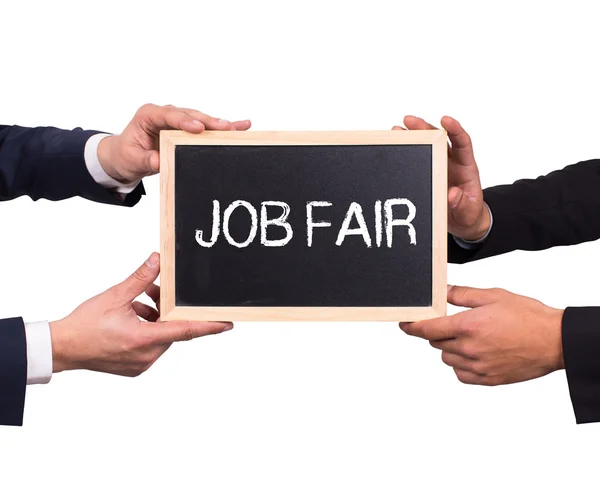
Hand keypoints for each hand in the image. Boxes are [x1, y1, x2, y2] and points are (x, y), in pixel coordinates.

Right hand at [50, 253, 232, 376]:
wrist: (62, 348)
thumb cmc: (84, 325)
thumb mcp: (115, 296)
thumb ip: (140, 278)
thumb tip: (157, 260)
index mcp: (144, 340)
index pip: (186, 331)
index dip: (209, 326)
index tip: (228, 323)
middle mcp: (146, 356)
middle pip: (171, 329)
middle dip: (166, 309)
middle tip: (152, 291)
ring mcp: (140, 364)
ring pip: (161, 337)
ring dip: (155, 318)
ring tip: (137, 302)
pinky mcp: (134, 367)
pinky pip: (151, 345)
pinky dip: (148, 329)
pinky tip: (133, 315)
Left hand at [97, 103, 251, 184]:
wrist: (125, 156)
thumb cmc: (126, 154)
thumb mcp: (133, 159)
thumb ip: (146, 160)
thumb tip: (160, 161)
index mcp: (148, 115)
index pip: (169, 115)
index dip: (185, 120)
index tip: (198, 127)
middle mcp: (165, 113)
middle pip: (190, 115)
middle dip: (209, 122)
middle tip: (226, 127)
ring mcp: (177, 120)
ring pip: (201, 119)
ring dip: (219, 124)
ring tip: (239, 127)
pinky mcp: (186, 128)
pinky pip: (205, 127)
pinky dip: (221, 128)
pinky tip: (240, 126)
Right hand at [393, 116, 489, 240]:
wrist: (460, 222)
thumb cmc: (468, 215)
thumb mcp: (469, 212)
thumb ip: (462, 204)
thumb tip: (452, 194)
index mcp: (466, 167)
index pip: (462, 142)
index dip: (455, 129)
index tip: (445, 120)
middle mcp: (451, 163)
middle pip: (439, 139)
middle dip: (425, 128)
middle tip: (409, 121)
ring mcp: (438, 167)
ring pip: (425, 147)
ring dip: (412, 137)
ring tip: (397, 130)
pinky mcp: (427, 174)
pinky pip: (416, 161)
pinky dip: (406, 152)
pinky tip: (394, 146)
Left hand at [399, 285, 564, 384]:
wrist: (555, 340)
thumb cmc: (527, 316)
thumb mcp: (493, 296)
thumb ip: (463, 294)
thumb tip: (442, 292)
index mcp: (467, 326)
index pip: (427, 329)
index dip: (411, 326)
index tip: (403, 324)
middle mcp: (469, 349)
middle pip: (435, 343)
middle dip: (438, 332)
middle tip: (452, 324)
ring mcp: (478, 366)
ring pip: (447, 358)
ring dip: (449, 348)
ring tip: (468, 337)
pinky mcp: (488, 379)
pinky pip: (461, 374)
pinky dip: (460, 365)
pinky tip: (472, 354)